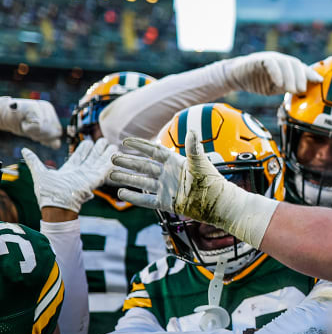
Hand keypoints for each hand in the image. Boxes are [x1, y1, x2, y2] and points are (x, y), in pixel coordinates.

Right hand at [0, 97, 60, 147]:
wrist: (2, 114)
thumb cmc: (18, 122)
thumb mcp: (35, 132)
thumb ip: (46, 137)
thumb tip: (57, 145)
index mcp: (51, 112)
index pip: (57, 132)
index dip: (45, 137)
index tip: (33, 132)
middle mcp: (48, 108)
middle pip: (54, 132)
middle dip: (41, 136)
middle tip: (29, 130)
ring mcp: (41, 107)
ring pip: (46, 130)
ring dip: (34, 133)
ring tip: (26, 126)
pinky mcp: (33, 108)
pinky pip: (37, 127)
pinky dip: (29, 129)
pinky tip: (23, 124)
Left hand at [22, 138, 114, 211]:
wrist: (57, 205)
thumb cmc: (47, 192)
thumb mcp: (39, 173)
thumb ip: (34, 161)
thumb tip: (24, 150)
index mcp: (69, 171)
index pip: (78, 157)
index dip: (83, 149)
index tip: (88, 142)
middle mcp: (80, 173)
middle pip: (91, 158)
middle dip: (97, 149)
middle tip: (102, 140)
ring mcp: (88, 176)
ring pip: (99, 161)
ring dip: (105, 153)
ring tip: (111, 144)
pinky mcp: (95, 179)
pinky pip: (104, 168)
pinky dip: (110, 160)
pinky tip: (115, 153)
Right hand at [108, 130, 278, 246]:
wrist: (217, 203)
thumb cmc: (212, 181)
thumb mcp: (201, 163)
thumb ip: (193, 148)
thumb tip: (191, 130)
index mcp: (175, 162)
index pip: (154, 151)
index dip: (140, 145)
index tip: (124, 140)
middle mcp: (168, 174)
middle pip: (143, 166)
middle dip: (128, 161)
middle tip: (111, 157)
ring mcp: (166, 188)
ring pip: (142, 181)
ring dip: (127, 177)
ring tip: (110, 174)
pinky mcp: (166, 202)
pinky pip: (147, 200)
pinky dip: (134, 197)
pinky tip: (122, 193)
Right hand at [220, 52, 320, 95]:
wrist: (235, 76)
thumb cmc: (258, 81)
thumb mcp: (275, 87)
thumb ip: (287, 87)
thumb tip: (302, 93)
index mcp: (286, 65)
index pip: (301, 67)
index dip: (311, 73)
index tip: (320, 81)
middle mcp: (280, 59)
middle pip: (295, 63)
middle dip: (301, 77)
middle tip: (301, 90)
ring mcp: (269, 57)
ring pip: (285, 63)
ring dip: (290, 77)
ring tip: (291, 90)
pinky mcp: (259, 59)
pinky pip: (271, 63)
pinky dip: (277, 73)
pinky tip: (278, 83)